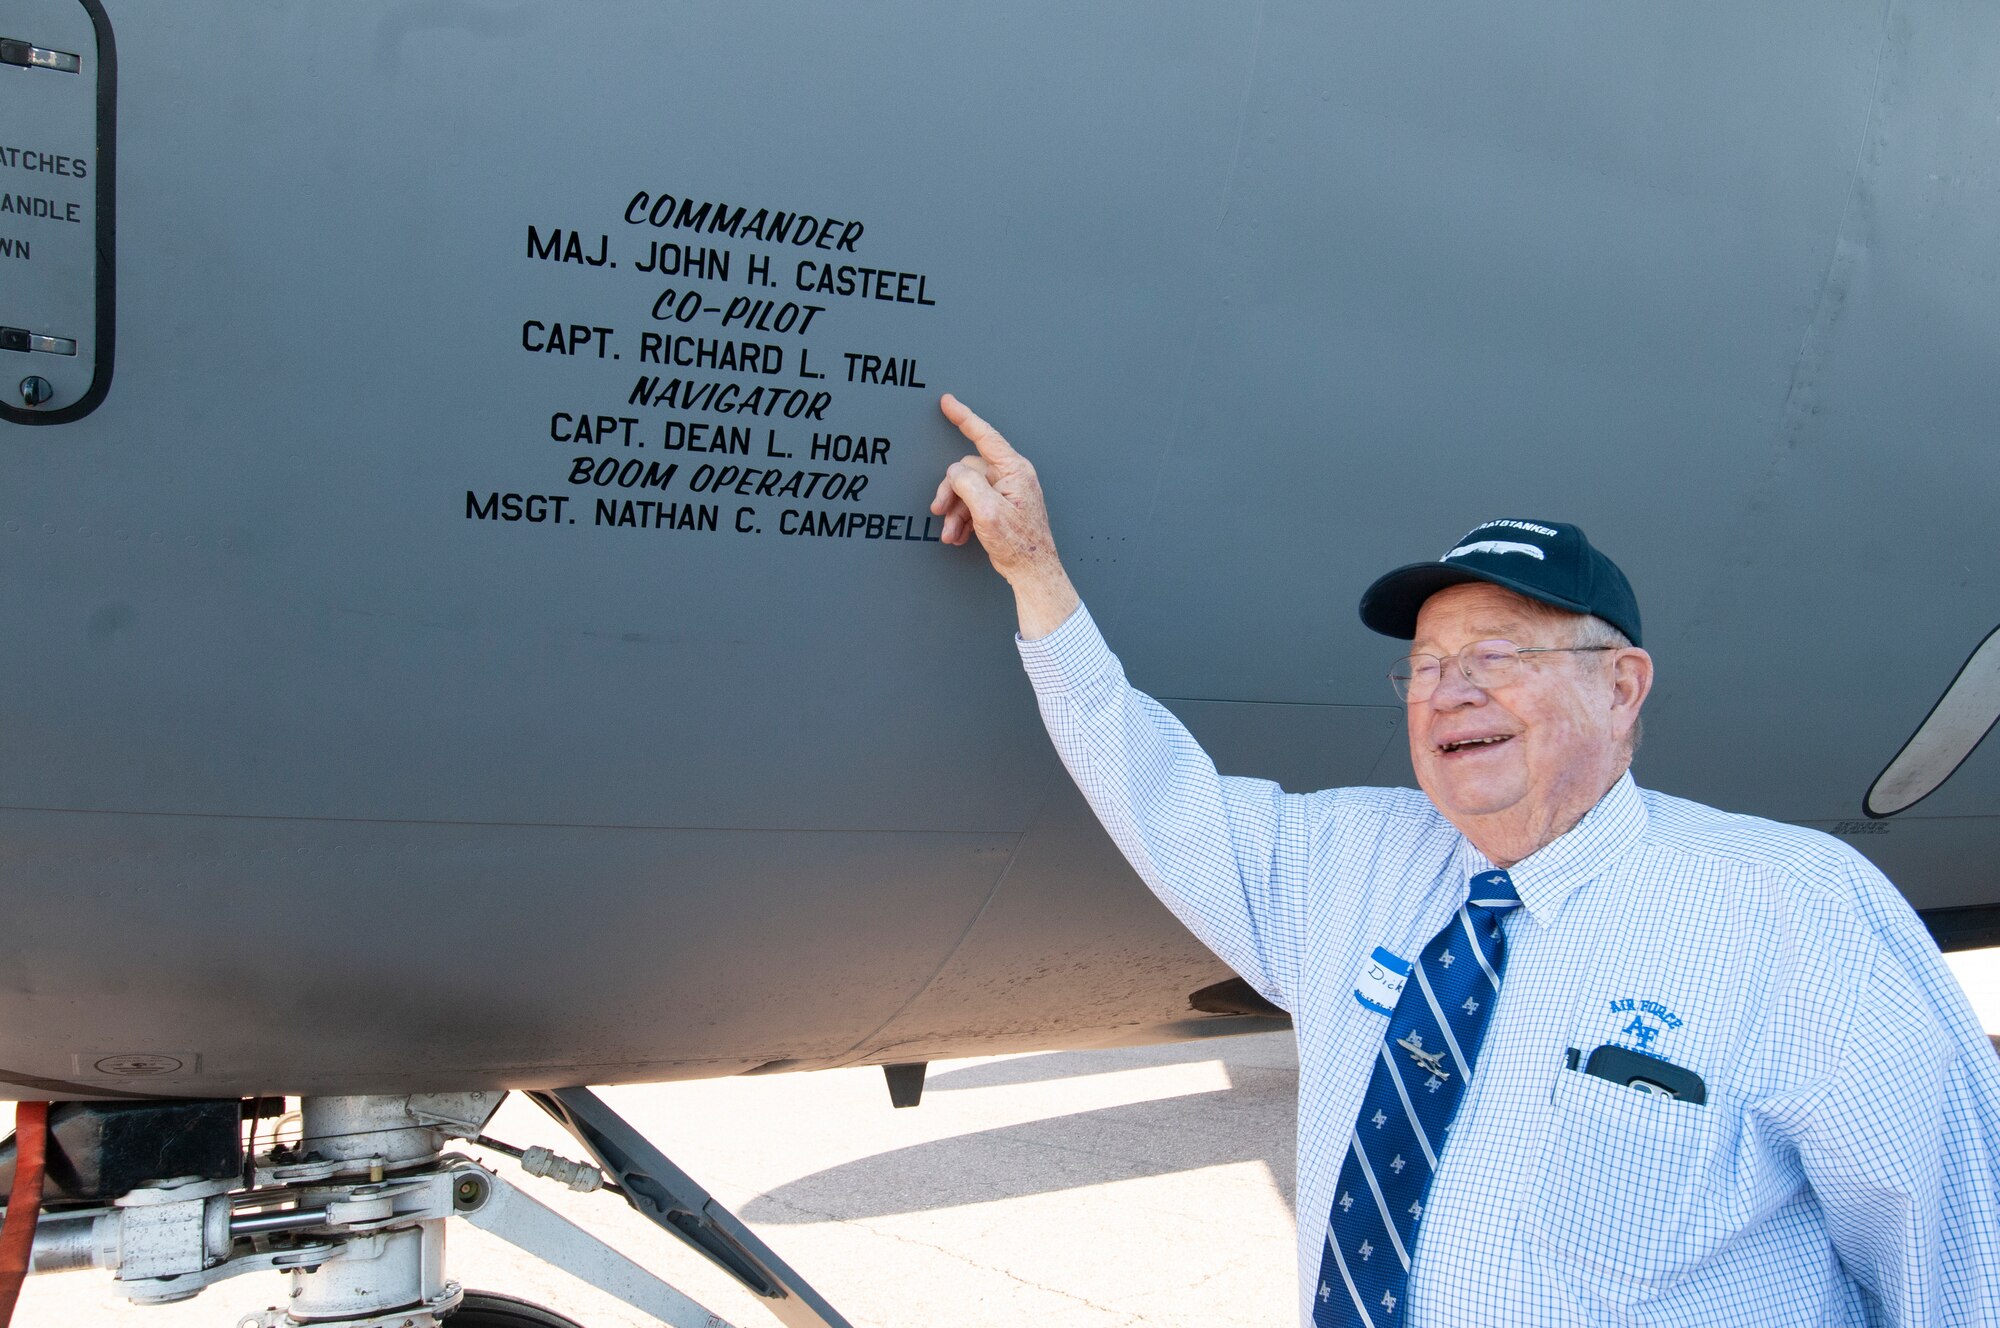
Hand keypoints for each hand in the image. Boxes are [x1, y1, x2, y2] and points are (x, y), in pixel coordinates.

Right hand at [932, 393, 1079, 636]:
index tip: (948, 402)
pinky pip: (974, 503)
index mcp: (1014, 470)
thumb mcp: (987, 510)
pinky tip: (960, 535)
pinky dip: (963, 519)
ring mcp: (1007, 492)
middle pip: (968, 470)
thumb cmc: (1018, 543)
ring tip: (951, 533)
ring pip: (968, 490)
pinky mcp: (1001, 507)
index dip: (964, 417)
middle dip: (951, 493)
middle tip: (939, 511)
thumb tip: (955, 472)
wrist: (1032, 571)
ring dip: (955, 512)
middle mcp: (1012, 476)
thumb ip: (967, 483)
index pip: (985, 436)